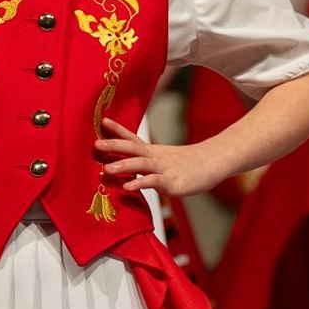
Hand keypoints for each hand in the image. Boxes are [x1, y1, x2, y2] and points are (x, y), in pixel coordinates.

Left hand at [95, 117, 226, 195]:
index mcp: (153, 152)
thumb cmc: (188, 164)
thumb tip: (129, 169)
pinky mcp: (172, 182)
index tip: (103, 121)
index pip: (132, 138)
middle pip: (133, 148)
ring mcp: (164, 169)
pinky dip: (140, 183)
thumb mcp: (165, 160)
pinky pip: (154, 182)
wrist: (213, 163)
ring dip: (123, 165)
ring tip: (106, 169)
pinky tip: (127, 187)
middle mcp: (156, 158)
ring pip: (141, 164)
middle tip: (95, 144)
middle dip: (113, 146)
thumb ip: (147, 164)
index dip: (118, 130)